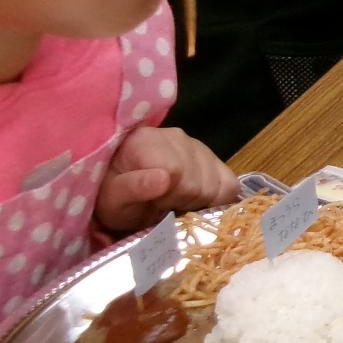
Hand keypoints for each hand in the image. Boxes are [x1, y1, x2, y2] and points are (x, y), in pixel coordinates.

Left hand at [96, 128, 240, 233]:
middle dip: (183, 202)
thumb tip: (165, 177)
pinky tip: (198, 201)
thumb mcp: (112, 200)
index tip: (153, 205)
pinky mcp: (211, 157)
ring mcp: (196, 145)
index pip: (177, 173)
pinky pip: (230, 182)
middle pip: (198, 181)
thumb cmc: (112, 196)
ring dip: (199, 201)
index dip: (167, 197)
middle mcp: (176, 136)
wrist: (119, 188)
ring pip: (217, 183)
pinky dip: (218, 197)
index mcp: (146, 142)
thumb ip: (134, 187)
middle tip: (163, 206)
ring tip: (176, 201)